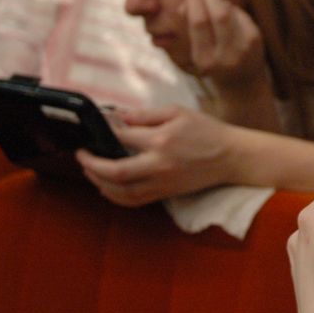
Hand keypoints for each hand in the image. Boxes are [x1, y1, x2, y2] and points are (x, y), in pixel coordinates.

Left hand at [76, 105, 235, 205]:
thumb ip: (147, 114)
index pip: (122, 136)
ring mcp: (163, 182)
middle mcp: (159, 164)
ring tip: (89, 171)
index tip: (96, 126)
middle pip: (116, 171)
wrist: (232, 156)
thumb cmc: (208, 131)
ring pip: (122, 191)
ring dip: (100, 182)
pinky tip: (107, 188)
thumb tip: (120, 117)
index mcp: (162, 140)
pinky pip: (135, 200)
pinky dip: (116, 197)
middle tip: (81, 154)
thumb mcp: (178, 112)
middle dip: (92, 164)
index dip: (105, 130)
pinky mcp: (167, 193)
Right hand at [183, 0, 267, 89]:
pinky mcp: (257, 41)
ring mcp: (244, 48)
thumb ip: (188, 27)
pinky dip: (231, 8)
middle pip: (219, 15)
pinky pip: (241, 15)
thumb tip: (184, 3)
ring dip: (219, 0)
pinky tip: (225, 9)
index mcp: (204, 60)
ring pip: (231, 13)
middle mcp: (226, 55)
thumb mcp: (197, 52)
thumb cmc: (214, 64)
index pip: (199, 23)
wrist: (242, 84)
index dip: (193, 1)